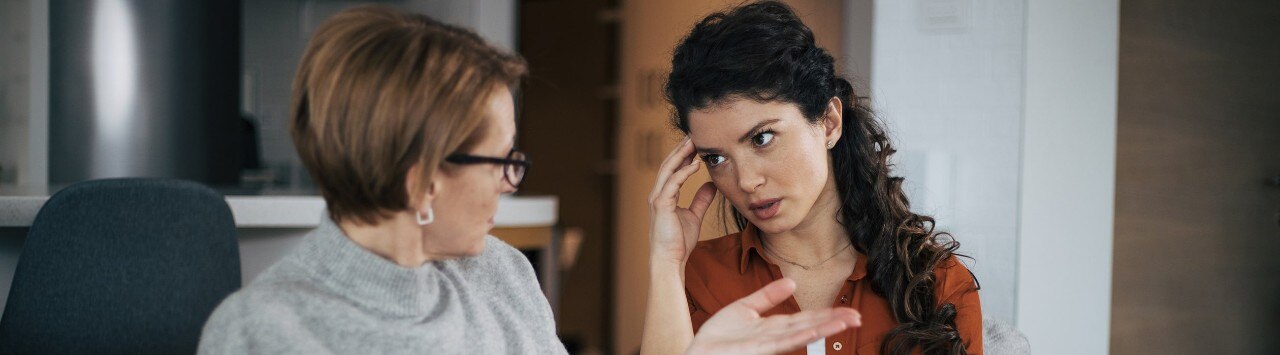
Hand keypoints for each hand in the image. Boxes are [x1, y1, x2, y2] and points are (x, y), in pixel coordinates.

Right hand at [648, 137, 717, 264]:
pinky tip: (695, 164)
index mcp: (664, 195)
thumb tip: (711, 185)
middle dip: (681, 148)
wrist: (670, 260)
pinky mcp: (661, 205)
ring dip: (681, 154)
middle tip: (694, 134)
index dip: (683, 155)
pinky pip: (672, 183)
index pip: (673, 169)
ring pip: (668, 169)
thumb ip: (701, 200)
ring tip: (693, 142)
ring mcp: (657, 199)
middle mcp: (658, 194)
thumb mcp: (694, 216)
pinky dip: (683, 172)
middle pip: (669, 164)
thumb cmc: (679, 242)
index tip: (696, 142)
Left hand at [687, 278, 861, 354]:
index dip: (826, 314)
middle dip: (833, 322)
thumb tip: (792, 282)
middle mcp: (775, 337)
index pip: (805, 318)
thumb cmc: (718, 337)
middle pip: (810, 326)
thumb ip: (768, 296)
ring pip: (802, 333)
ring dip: (826, 328)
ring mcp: (769, 344)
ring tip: (848, 321)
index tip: (847, 311)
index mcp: (773, 327)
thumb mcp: (745, 308)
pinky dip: (801, 335)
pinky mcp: (759, 349)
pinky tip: (817, 330)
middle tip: (857, 317)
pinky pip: (783, 341)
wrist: (698, 353)